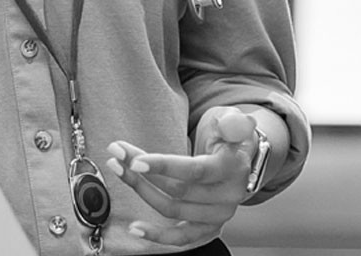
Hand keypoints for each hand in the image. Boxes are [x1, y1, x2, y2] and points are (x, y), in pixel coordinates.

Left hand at [106, 106, 256, 246]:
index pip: (195, 171)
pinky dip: (157, 235)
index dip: (164, 166)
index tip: (136, 161)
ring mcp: (218, 215)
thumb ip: (232, 122)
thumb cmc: (230, 139)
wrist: (241, 162)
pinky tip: (134, 227)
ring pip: (172, 209)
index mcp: (232, 169)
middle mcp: (228, 196)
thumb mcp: (233, 122)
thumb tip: (230, 124)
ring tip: (120, 172)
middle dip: (143, 174)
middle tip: (119, 157)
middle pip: (178, 190)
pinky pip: (181, 237)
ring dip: (142, 192)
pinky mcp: (208, 228)